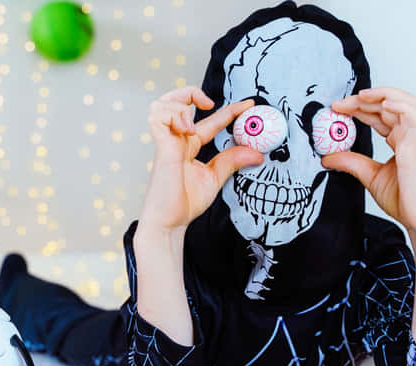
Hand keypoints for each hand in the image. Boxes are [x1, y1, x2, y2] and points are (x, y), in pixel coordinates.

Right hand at [140, 87, 263, 233]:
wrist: (170, 223)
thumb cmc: (184, 204)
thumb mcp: (215, 178)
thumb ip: (232, 161)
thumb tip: (257, 152)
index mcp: (188, 146)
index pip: (209, 120)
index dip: (230, 110)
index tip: (249, 105)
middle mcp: (176, 140)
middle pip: (174, 101)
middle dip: (191, 92)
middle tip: (210, 104)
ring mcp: (166, 143)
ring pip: (162, 104)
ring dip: (180, 104)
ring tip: (193, 123)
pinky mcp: (161, 148)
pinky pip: (158, 117)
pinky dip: (174, 115)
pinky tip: (186, 129)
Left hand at [321, 87, 415, 235]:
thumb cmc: (407, 202)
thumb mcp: (370, 177)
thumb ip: (351, 163)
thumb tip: (328, 157)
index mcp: (402, 141)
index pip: (380, 115)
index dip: (359, 108)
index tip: (337, 109)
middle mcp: (411, 137)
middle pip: (390, 105)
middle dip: (364, 99)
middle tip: (340, 104)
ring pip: (407, 103)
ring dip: (384, 94)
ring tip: (362, 96)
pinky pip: (415, 119)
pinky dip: (401, 107)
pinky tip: (385, 104)